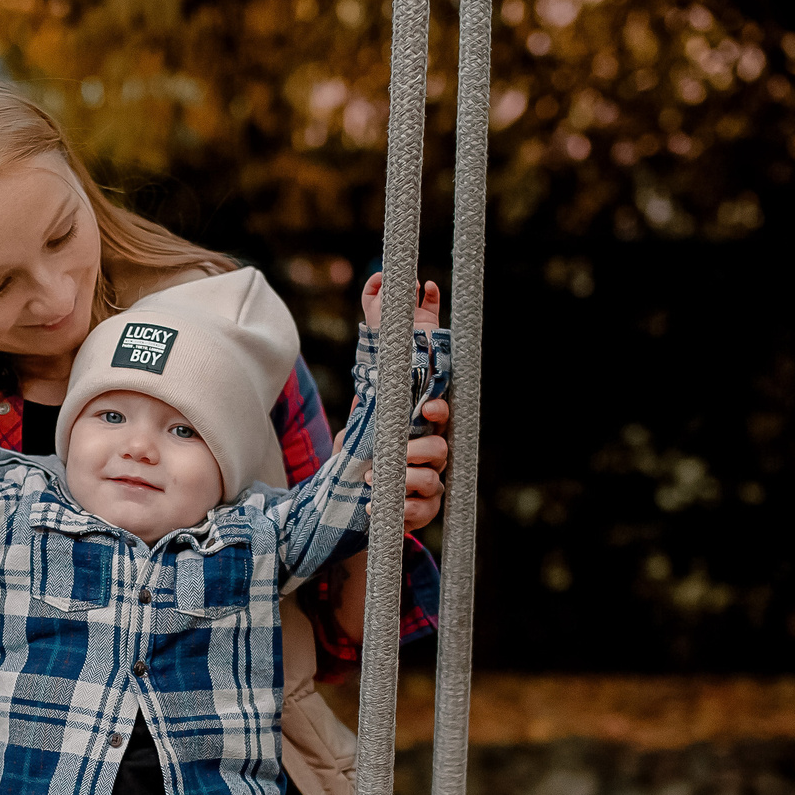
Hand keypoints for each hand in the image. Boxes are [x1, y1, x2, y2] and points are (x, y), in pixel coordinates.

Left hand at [356, 273, 448, 531]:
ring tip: (377, 479)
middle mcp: (432, 449)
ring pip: (433, 481)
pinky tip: (375, 510)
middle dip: (422, 448)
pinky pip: (420, 515)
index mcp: (422, 420)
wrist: (352, 490)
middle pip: (442, 448)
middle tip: (398, 450)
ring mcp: (430, 481)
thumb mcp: (366, 376)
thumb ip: (379, 328)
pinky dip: (399, 513)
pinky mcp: (419, 510)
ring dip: (407, 480)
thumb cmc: (368, 427)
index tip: (428, 408)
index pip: (442, 410)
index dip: (438, 408)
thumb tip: (384, 279)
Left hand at [359, 271, 442, 336]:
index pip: (371, 295)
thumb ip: (382, 292)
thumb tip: (389, 279)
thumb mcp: (377, 311)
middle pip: (395, 291)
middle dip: (398, 281)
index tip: (382, 274)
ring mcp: (412, 316)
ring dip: (415, 284)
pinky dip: (432, 290)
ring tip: (415, 284)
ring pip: (414, 294)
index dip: (375, 282)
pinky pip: (432, 301)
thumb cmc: (386, 335)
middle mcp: (394, 315)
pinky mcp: (428, 319)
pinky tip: (429, 285)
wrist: (407, 355)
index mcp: (377, 314)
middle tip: (402, 278)